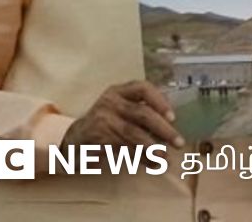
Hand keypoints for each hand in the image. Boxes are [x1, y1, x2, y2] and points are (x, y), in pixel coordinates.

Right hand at [62, 81, 183, 148]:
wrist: (73, 140)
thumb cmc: (105, 124)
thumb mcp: (120, 111)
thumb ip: (142, 113)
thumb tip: (172, 128)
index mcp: (119, 91)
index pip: (142, 88)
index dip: (160, 101)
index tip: (173, 117)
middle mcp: (110, 102)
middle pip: (142, 113)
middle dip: (163, 129)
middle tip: (178, 142)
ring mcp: (102, 119)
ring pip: (134, 134)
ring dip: (153, 148)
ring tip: (166, 158)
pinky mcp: (97, 138)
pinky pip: (124, 148)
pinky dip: (141, 157)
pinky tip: (152, 164)